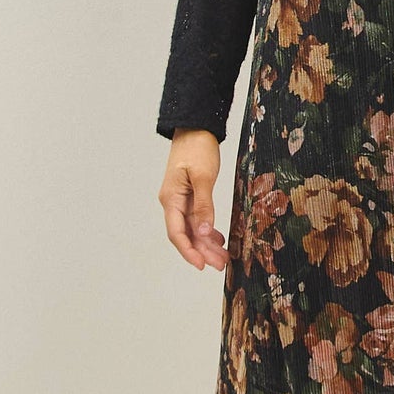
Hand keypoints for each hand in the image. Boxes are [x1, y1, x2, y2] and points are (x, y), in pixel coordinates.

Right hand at [160, 130, 227, 268]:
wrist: (195, 128)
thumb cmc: (197, 148)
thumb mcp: (203, 177)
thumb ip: (203, 206)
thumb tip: (204, 232)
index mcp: (171, 199)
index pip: (177, 233)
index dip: (189, 251)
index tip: (202, 265)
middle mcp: (172, 202)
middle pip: (186, 235)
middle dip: (202, 252)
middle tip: (220, 265)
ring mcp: (180, 200)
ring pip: (192, 229)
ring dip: (206, 244)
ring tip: (223, 257)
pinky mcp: (189, 195)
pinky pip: (196, 219)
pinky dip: (207, 230)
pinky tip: (218, 239)